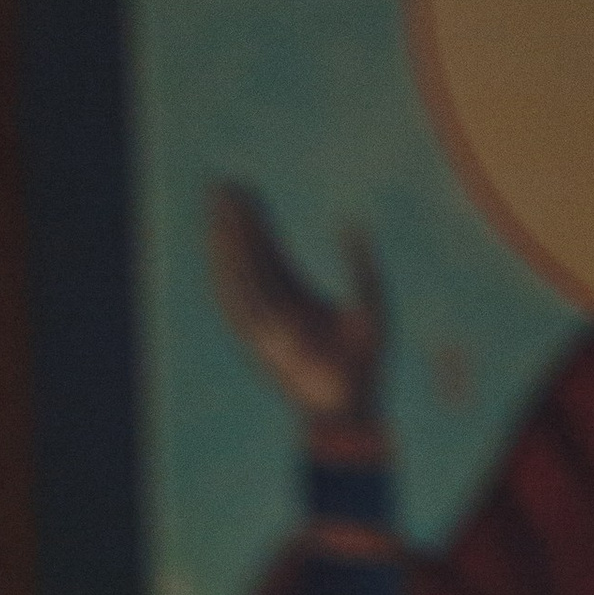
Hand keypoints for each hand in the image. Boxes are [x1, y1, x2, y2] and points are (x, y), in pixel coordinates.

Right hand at [208, 182, 385, 429]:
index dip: (258, 223)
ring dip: (229, 241)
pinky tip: (222, 250)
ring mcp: (268, 327)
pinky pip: (241, 304)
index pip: (272, 253)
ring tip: (222, 208)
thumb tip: (350, 222)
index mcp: (300, 300)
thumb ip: (360, 263)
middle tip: (223, 186)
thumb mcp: (371, 302)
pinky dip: (230, 276)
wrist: (354, 409)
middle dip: (237, 223)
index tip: (247, 192)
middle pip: (252, 258)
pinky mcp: (264, 343)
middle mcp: (279, 310)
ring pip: (242, 275)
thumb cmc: (365, 365)